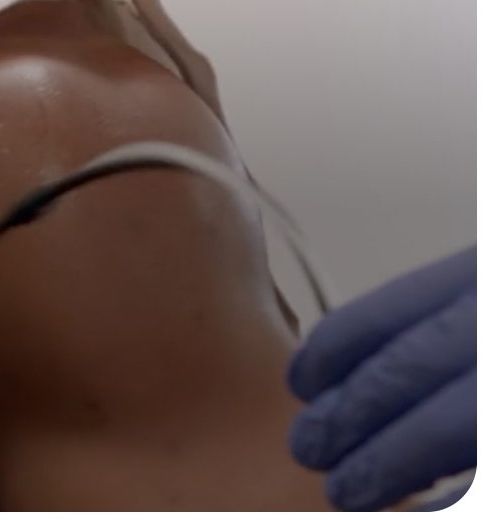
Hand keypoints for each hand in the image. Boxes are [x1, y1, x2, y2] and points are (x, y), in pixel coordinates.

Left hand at [286, 246, 473, 510]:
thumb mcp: (494, 296)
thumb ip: (456, 318)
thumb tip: (372, 378)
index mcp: (487, 277)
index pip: (398, 305)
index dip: (337, 348)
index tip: (301, 380)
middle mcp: (496, 325)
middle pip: (405, 371)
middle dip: (347, 416)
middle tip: (306, 449)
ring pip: (445, 431)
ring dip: (385, 467)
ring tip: (344, 497)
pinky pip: (488, 492)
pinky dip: (447, 511)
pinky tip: (414, 522)